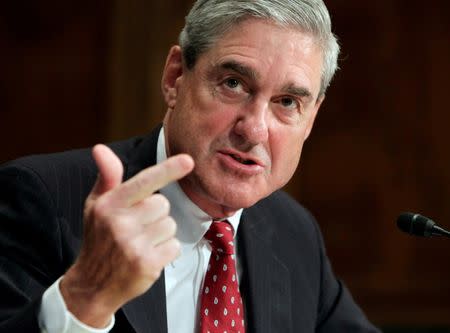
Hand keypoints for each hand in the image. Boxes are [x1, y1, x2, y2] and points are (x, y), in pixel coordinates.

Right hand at [60, 144, 193, 327]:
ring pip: (170, 225)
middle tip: (136, 227)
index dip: (168, 170)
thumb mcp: (96, 206)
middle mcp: (120, 223)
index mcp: (109, 205)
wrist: (92, 284)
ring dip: (161, 234)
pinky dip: (165, 251)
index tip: (188, 161)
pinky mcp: (146, 264)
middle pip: (163, 204)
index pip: (144, 182)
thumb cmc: (99, 239)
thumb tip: (100, 148)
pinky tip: (147, 257)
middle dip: (155, 214)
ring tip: (140, 243)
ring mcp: (133, 245)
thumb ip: (107, 177)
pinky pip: (174, 246)